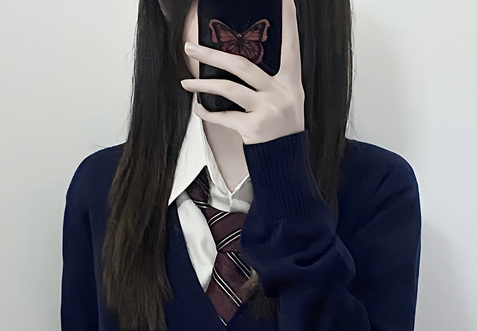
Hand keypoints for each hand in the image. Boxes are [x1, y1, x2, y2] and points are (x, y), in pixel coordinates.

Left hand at [179, 0, 304, 144]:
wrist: (287, 163)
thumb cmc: (283, 130)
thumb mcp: (287, 101)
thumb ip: (270, 82)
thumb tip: (238, 65)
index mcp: (291, 82)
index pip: (291, 45)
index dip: (288, 21)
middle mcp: (280, 92)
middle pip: (242, 65)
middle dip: (213, 55)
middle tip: (190, 47)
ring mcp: (266, 110)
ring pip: (229, 89)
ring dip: (202, 85)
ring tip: (185, 83)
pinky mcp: (254, 128)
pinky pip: (224, 117)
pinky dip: (208, 112)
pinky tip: (198, 108)